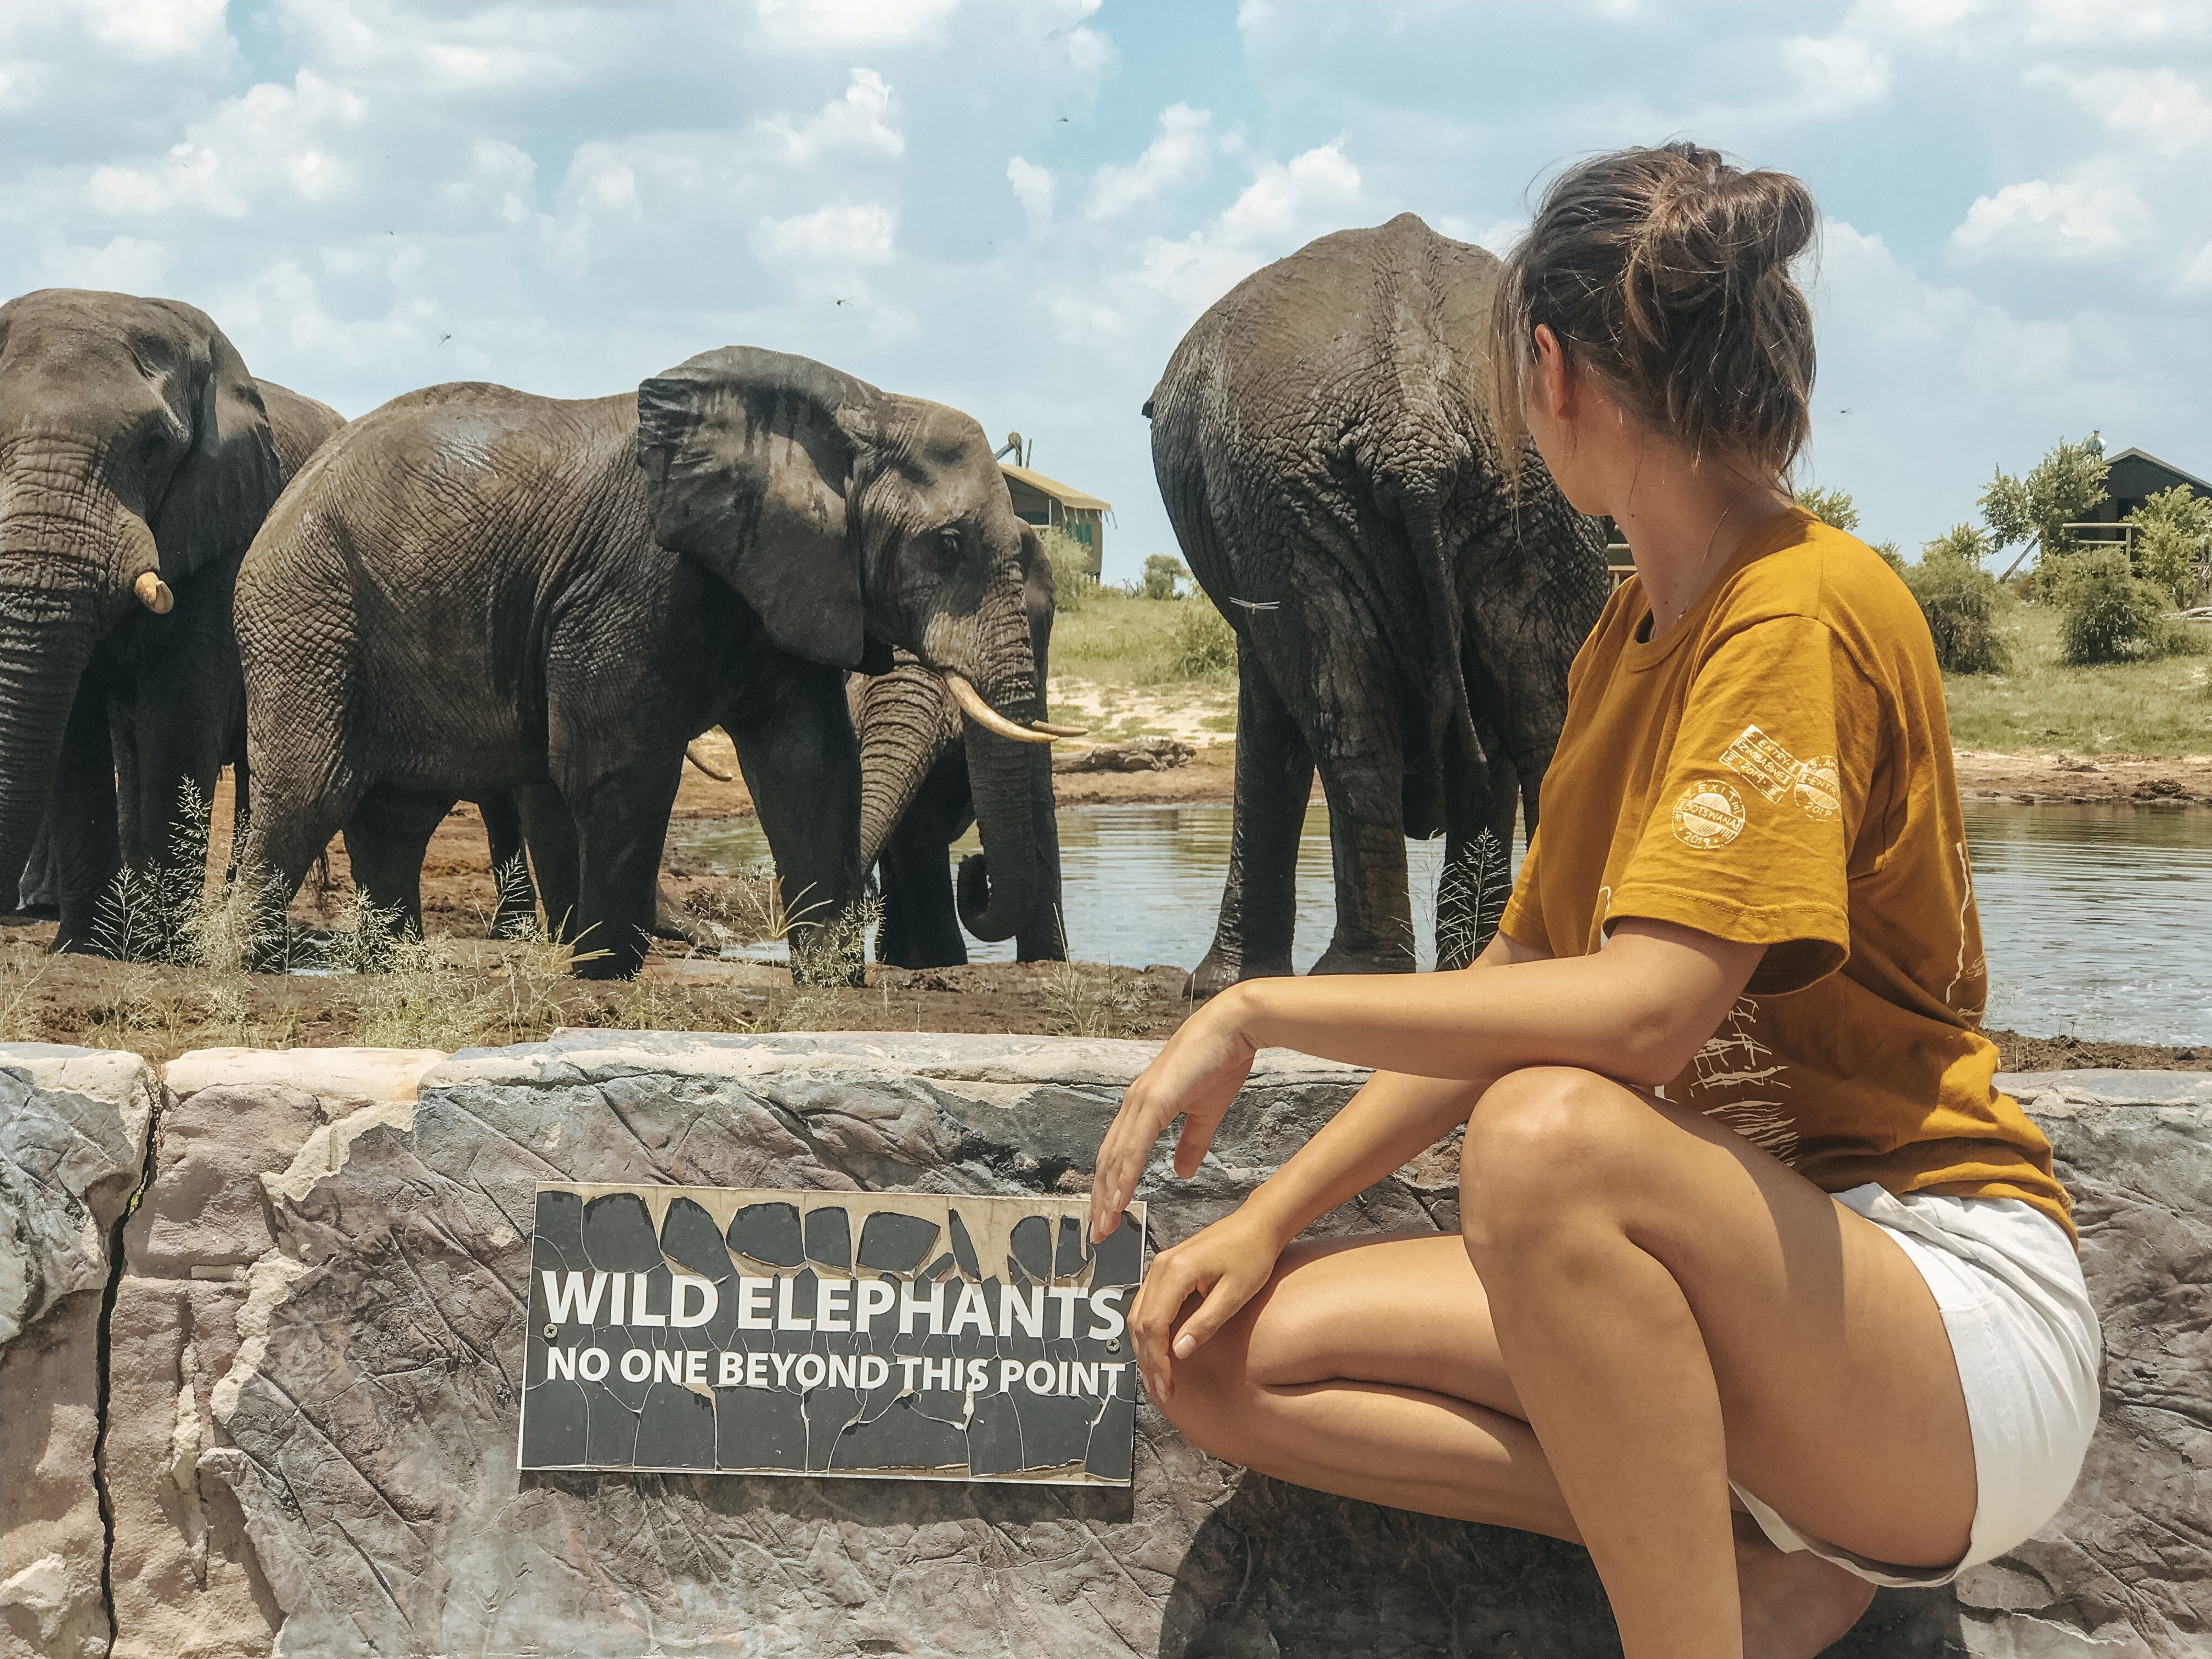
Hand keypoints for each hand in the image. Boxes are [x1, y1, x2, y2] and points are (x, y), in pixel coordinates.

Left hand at [1089, 987, 1259, 1243]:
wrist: (1234, 1027)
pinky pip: (1134, 1145)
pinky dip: (1124, 1174)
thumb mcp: (1206, 1112)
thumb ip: (1192, 1143)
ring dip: (1108, 1194)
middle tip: (1097, 1232)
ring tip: (1104, 1225)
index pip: (1119, 1155)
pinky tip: (1119, 1198)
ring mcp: (1141, 1101)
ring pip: (1116, 1157)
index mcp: (1144, 1108)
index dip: (1111, 1187)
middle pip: (1109, 1161)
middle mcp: (1134, 1105)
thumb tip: (1181, 1170)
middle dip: (1101, 1199)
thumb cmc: (1220, 1061)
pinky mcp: (1153, 1100)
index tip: (1109, 1216)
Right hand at [1127, 1207, 1282, 1399]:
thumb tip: (1179, 1353)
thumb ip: (1205, 1323)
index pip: (1153, 1325)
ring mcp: (1160, 1265)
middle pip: (1140, 1322)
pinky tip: (1159, 1350)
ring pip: (1138, 1314)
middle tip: (1162, 1391)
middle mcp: (1160, 1266)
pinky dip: (1149, 1331)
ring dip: (1145, 1348)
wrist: (1257, 1225)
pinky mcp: (1166, 1268)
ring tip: (1158, 1378)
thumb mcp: (1234, 1294)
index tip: (1167, 1387)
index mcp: (1175, 1272)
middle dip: (1148, 1361)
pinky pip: (1147, 1304)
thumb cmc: (1252, 1256)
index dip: (1157, 1361)